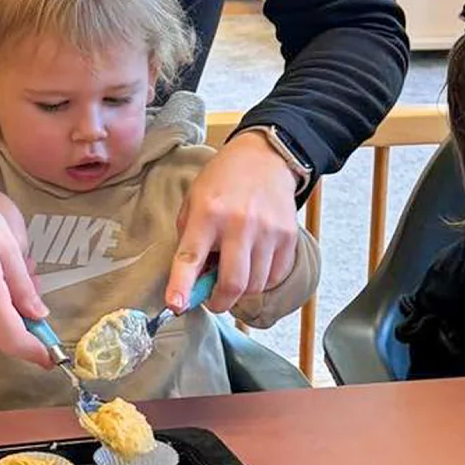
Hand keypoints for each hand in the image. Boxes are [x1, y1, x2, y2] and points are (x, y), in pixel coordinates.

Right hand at [0, 180, 50, 366]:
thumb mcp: (5, 244)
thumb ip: (21, 285)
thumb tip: (38, 314)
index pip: (12, 340)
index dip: (34, 352)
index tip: (51, 357)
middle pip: (2, 332)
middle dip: (25, 318)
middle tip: (33, 281)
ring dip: (7, 307)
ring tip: (13, 268)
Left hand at [166, 132, 299, 313]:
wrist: (265, 158)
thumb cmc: (223, 182)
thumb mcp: (194, 201)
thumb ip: (190, 240)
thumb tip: (192, 284)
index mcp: (208, 213)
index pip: (191, 258)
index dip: (182, 286)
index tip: (176, 306)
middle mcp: (240, 223)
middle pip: (233, 283)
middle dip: (220, 301)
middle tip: (214, 299)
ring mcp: (268, 230)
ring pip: (255, 285)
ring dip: (242, 290)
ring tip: (235, 272)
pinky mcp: (288, 236)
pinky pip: (275, 276)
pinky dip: (262, 280)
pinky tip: (255, 264)